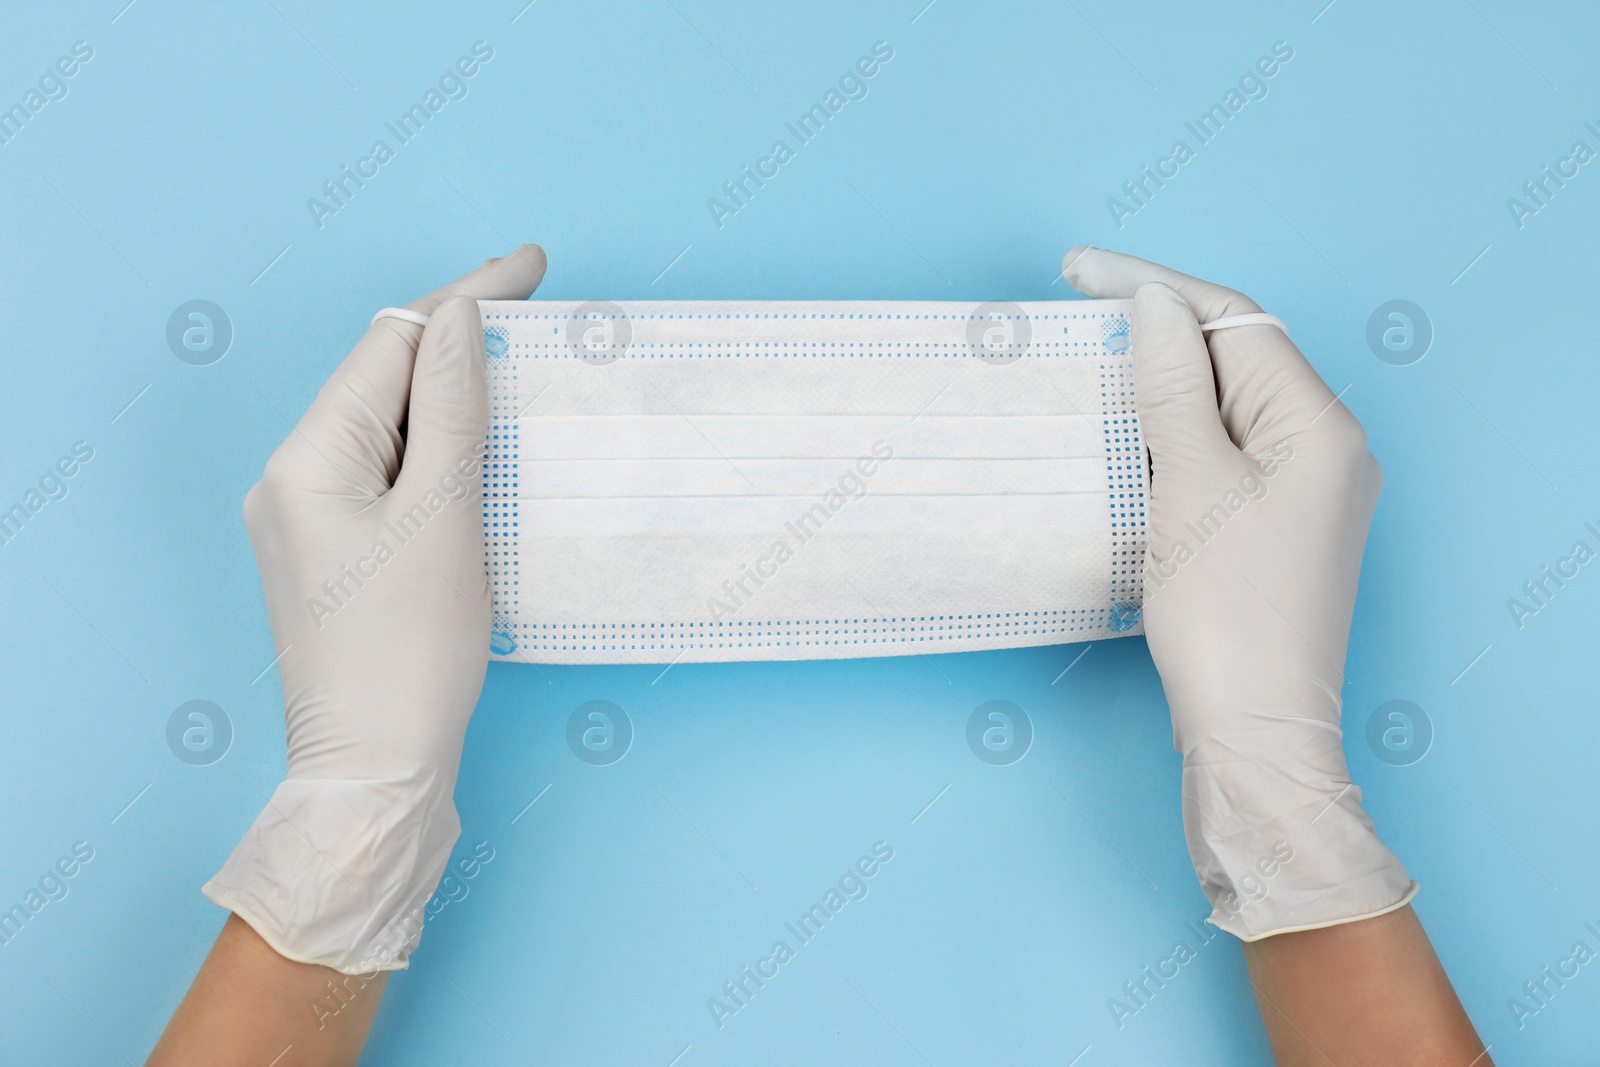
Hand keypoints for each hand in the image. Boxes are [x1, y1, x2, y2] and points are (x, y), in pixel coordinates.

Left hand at [203, 246, 546, 972]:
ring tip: (524, 377)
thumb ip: (450, 409)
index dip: (464, 297)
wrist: (375, 772)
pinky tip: (487, 450)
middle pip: (385, 377)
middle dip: (461, 343)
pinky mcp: (338, 555)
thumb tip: (459, 318)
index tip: (534, 267)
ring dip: (454, 397)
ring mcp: (310, 519)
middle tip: (539, 315)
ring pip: (391, 427)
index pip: (391, 342)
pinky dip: (441, 453)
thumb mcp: (442, 518)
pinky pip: (392, 475)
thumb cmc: (409, 655)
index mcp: (308, 459)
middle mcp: (293, 478)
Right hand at [1063, 247, 1413, 938]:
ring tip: (1088, 365)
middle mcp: (1321, 450)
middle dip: (1155, 331)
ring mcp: (1299, 492)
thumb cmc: (1228, 618)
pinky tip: (1122, 436)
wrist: (1255, 738)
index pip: (1234, 322)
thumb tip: (1155, 303)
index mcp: (1317, 427)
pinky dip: (1167, 436)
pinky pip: (1216, 454)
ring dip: (1157, 383)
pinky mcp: (1269, 529)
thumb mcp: (1191, 486)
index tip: (1078, 270)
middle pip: (1233, 358)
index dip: (1155, 286)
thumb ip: (1173, 387)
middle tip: (1076, 313)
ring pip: (1220, 407)